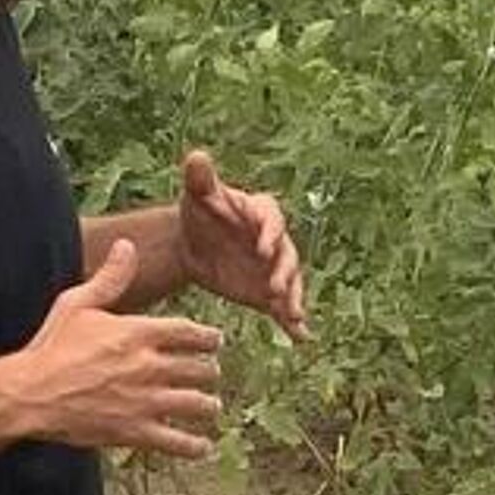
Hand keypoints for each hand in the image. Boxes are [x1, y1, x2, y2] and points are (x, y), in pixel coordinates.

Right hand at [25, 241, 223, 457]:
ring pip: (197, 404)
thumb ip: (110, 277)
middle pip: (201, 369)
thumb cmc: (51, 347)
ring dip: (208, 406)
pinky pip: (176, 441)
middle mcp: (151, 366)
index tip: (215, 342)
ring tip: (210, 407)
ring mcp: (145, 401)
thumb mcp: (78, 304)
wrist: (29, 395)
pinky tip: (202, 447)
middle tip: (210, 374)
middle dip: (209, 372)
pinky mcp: (134, 431)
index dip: (209, 338)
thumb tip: (127, 245)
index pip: (192, 333)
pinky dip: (193, 446)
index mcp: (140, 333)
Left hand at [177, 148, 307, 339]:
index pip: (271, 221)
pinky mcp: (268, 291)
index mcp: (261, 213)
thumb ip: (200, 179)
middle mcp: (275, 241)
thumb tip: (196, 156)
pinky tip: (301, 337)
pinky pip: (284, 307)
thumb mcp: (197, 195)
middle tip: (275, 289)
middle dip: (284, 273)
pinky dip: (293, 322)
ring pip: (291, 283)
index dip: (269, 234)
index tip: (263, 248)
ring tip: (292, 316)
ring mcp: (274, 268)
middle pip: (287, 256)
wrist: (193, 244)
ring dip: (293, 298)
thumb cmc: (199, 212)